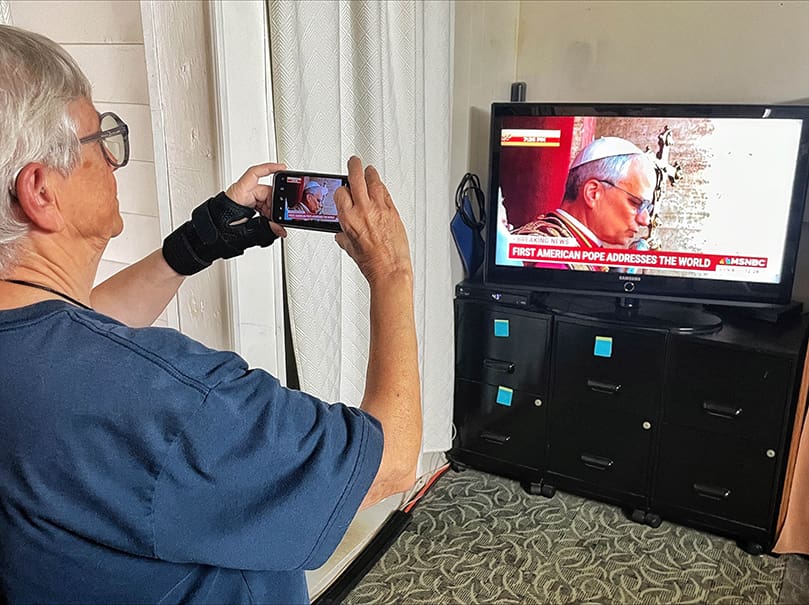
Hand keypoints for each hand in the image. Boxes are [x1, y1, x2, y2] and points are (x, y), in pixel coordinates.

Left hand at [225, 162, 287, 238]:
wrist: (214, 233)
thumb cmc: (220, 226)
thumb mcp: (243, 228)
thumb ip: (263, 228)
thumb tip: (279, 229)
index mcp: (239, 192)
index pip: (255, 174)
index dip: (269, 168)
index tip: (281, 168)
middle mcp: (244, 193)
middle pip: (266, 191)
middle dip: (275, 204)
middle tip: (279, 215)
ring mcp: (247, 199)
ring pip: (267, 200)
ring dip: (272, 212)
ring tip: (273, 223)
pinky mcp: (249, 206)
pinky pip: (264, 206)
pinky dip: (269, 214)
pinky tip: (270, 222)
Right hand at [334, 156, 411, 283]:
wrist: (389, 269)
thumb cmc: (371, 262)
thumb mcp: (350, 249)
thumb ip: (344, 237)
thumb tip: (342, 235)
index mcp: (348, 217)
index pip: (340, 192)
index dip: (341, 190)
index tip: (343, 190)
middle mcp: (363, 209)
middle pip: (356, 177)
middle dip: (353, 166)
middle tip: (353, 162)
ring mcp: (379, 208)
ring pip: (373, 180)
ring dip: (370, 173)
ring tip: (368, 170)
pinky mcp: (393, 211)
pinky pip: (386, 192)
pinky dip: (381, 188)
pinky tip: (380, 187)